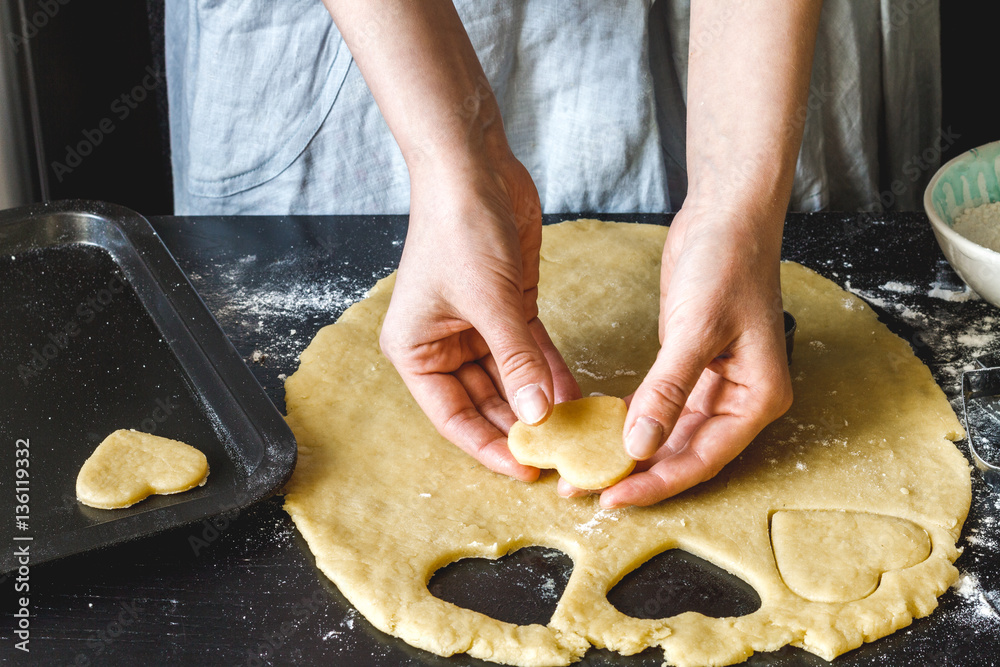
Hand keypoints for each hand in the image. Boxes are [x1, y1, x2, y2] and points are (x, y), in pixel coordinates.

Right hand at [380, 150, 580, 480]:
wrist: (472, 169)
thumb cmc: (458, 230)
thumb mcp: (489, 303)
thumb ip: (516, 362)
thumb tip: (539, 414)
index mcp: (417, 351)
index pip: (453, 417)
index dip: (489, 446)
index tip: (525, 469)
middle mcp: (442, 345)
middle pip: (484, 403)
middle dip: (520, 427)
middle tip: (560, 455)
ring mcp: (476, 328)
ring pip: (511, 381)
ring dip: (540, 402)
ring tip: (575, 431)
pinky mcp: (506, 308)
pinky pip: (530, 352)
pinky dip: (550, 371)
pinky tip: (575, 395)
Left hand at [557, 206, 791, 505]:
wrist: (726, 214)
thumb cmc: (726, 264)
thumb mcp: (696, 329)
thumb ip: (668, 391)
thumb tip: (639, 446)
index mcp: (756, 397)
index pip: (702, 457)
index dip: (656, 483)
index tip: (611, 498)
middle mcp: (739, 398)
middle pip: (685, 452)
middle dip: (636, 474)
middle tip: (584, 489)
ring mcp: (715, 383)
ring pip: (669, 433)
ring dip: (629, 451)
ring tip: (583, 468)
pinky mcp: (690, 366)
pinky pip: (660, 406)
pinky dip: (631, 420)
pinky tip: (599, 432)